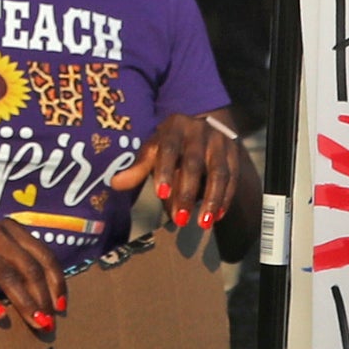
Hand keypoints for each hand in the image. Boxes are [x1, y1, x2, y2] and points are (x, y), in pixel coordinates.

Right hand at [0, 221, 66, 332]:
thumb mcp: (3, 254)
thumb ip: (23, 269)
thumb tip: (50, 305)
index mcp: (14, 230)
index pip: (45, 256)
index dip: (57, 283)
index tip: (62, 308)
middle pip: (29, 268)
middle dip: (43, 297)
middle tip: (48, 322)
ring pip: (9, 277)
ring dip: (25, 303)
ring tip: (35, 322)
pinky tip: (0, 316)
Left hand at [112, 112, 255, 239]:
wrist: (202, 124)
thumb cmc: (171, 143)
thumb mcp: (153, 149)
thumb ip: (138, 168)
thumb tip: (114, 183)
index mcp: (173, 127)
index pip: (168, 149)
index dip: (164, 171)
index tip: (161, 194)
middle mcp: (198, 131)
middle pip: (193, 163)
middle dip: (186, 193)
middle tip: (179, 220)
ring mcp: (219, 141)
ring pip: (218, 172)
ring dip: (211, 199)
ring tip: (203, 224)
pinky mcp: (234, 153)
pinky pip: (232, 178)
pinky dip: (226, 198)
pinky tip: (218, 216)